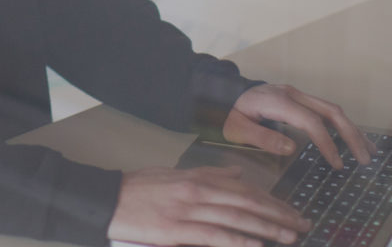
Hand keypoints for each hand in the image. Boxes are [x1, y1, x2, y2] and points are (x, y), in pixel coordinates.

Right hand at [107, 165, 310, 246]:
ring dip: (266, 228)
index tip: (293, 210)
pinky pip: (213, 236)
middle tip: (303, 224)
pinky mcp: (176, 230)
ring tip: (290, 236)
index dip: (271, 200)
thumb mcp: (173, 173)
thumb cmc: (140, 188)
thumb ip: (207, 173)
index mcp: (195, 177)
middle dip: (278, 214)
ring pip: (235, 218)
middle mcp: (195, 191)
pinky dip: (237, 240)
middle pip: (245, 202)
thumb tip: (235, 172)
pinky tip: (256, 245)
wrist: (110, 199)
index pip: (243, 188)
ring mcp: (187, 211)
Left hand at [223, 84, 371, 168]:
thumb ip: (262, 137)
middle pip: (329, 111)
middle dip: (351, 134)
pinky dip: (339, 123)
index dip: (327, 144)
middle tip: (365, 159)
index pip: (311, 122)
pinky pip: (323, 109)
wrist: (217, 90)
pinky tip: (347, 138)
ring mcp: (294, 93)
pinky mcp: (294, 97)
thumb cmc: (226, 111)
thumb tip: (292, 147)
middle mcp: (290, 93)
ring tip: (366, 151)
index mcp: (277, 101)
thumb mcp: (236, 127)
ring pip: (330, 108)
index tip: (337, 165)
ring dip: (350, 128)